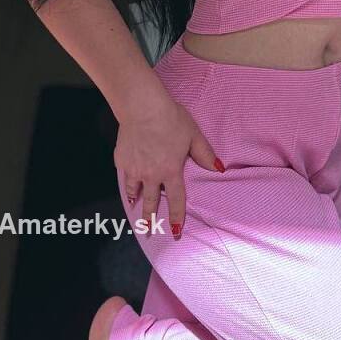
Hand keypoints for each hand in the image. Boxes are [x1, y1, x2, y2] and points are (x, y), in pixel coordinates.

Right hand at [113, 93, 221, 239]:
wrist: (142, 107)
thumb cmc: (170, 118)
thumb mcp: (193, 134)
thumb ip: (205, 154)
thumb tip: (219, 169)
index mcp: (171, 171)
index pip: (176, 201)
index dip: (176, 218)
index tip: (175, 232)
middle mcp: (151, 175)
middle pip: (151, 203)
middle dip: (150, 220)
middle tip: (148, 232)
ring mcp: (134, 168)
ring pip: (134, 191)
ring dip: (136, 201)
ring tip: (135, 208)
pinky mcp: (121, 159)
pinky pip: (125, 174)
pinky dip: (127, 180)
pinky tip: (128, 180)